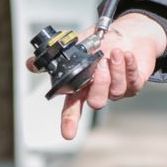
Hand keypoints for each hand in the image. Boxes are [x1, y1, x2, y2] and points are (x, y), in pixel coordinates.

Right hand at [24, 12, 166, 139]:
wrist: (130, 32)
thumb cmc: (102, 41)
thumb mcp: (77, 45)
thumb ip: (58, 55)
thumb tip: (30, 65)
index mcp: (81, 87)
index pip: (72, 108)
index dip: (69, 121)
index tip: (68, 134)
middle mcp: (99, 92)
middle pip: (96, 102)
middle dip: (98, 82)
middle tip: (99, 63)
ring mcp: (117, 90)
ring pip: (116, 90)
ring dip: (115, 69)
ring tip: (116, 51)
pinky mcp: (135, 84)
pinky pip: (133, 81)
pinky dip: (129, 66)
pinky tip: (127, 54)